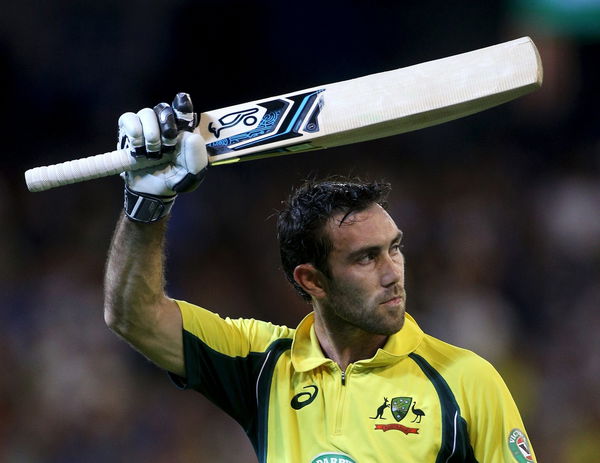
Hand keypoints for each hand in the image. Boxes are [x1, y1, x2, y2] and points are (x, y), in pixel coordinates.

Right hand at [118, 93, 207, 222]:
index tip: (182, 103)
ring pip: (146, 113)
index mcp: (184, 130)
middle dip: (166, 125)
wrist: (153, 191)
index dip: (182, 105)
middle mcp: (165, 124)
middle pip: (164, 108)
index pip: (184, 109)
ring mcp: (146, 125)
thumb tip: (190, 137)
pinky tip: (138, 148)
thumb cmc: (176, 179)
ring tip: (153, 154)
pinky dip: (134, 132)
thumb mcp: (193, 174)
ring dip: (150, 135)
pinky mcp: (129, 130)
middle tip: (168, 145)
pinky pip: (128, 118)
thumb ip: (197, 158)